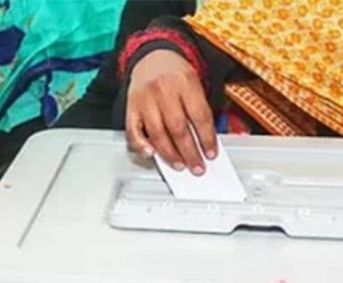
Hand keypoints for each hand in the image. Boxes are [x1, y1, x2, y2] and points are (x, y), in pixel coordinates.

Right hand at [126, 50, 216, 174]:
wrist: (152, 56)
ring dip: (170, 154)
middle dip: (190, 152)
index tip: (211, 154)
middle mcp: (164, 90)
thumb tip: (205, 141)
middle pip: (178, 128)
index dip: (207, 138)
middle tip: (197, 167)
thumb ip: (199, 109)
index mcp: (185, 82)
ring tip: (180, 165)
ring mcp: (145, 100)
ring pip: (158, 133)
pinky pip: (134, 131)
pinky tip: (151, 154)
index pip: (199, 116)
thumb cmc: (176, 74)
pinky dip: (141, 145)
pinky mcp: (131, 107)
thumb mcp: (194, 84)